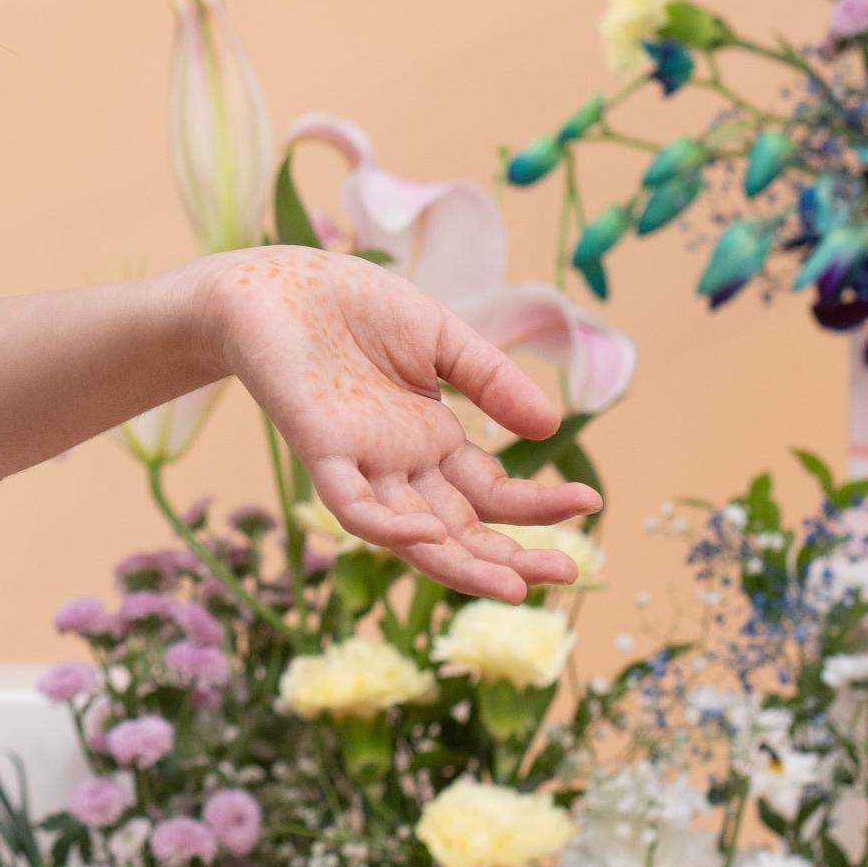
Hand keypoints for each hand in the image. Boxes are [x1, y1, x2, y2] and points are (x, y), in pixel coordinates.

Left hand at [206, 247, 596, 598]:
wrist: (277, 281)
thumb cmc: (354, 306)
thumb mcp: (441, 339)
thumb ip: (491, 381)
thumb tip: (552, 428)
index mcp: (432, 440)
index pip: (492, 493)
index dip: (537, 506)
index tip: (590, 502)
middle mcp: (401, 465)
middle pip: (462, 529)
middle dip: (512, 556)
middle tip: (566, 574)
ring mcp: (363, 464)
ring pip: (415, 535)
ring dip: (462, 564)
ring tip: (515, 586)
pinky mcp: (320, 452)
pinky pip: (353, 505)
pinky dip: (386, 524)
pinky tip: (428, 531)